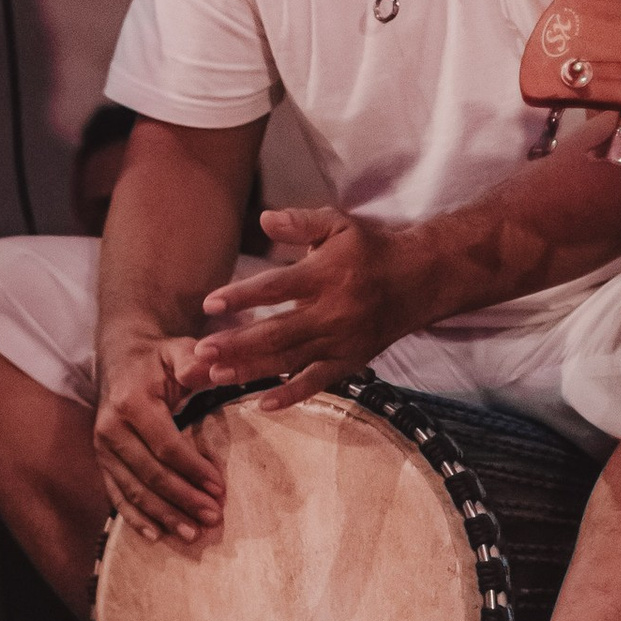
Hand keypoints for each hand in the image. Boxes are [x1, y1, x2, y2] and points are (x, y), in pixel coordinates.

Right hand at [93, 333, 226, 542]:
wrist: (121, 358)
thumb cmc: (158, 358)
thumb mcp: (179, 350)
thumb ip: (194, 361)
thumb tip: (209, 369)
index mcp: (131, 402)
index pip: (166, 446)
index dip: (193, 470)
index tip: (219, 489)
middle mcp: (111, 428)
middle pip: (150, 474)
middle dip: (183, 499)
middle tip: (213, 517)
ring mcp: (102, 448)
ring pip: (133, 490)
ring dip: (163, 515)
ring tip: (192, 534)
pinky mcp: (102, 461)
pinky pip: (116, 495)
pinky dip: (135, 518)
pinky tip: (155, 535)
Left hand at [186, 206, 416, 408]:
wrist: (419, 280)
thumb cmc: (370, 249)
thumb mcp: (338, 224)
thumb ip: (300, 222)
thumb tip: (263, 218)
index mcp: (325, 276)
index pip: (276, 288)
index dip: (242, 296)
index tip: (210, 304)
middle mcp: (331, 313)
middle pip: (277, 332)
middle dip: (236, 344)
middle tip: (201, 353)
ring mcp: (340, 341)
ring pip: (290, 360)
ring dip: (251, 369)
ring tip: (215, 376)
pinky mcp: (349, 362)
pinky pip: (317, 382)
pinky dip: (291, 394)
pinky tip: (262, 403)